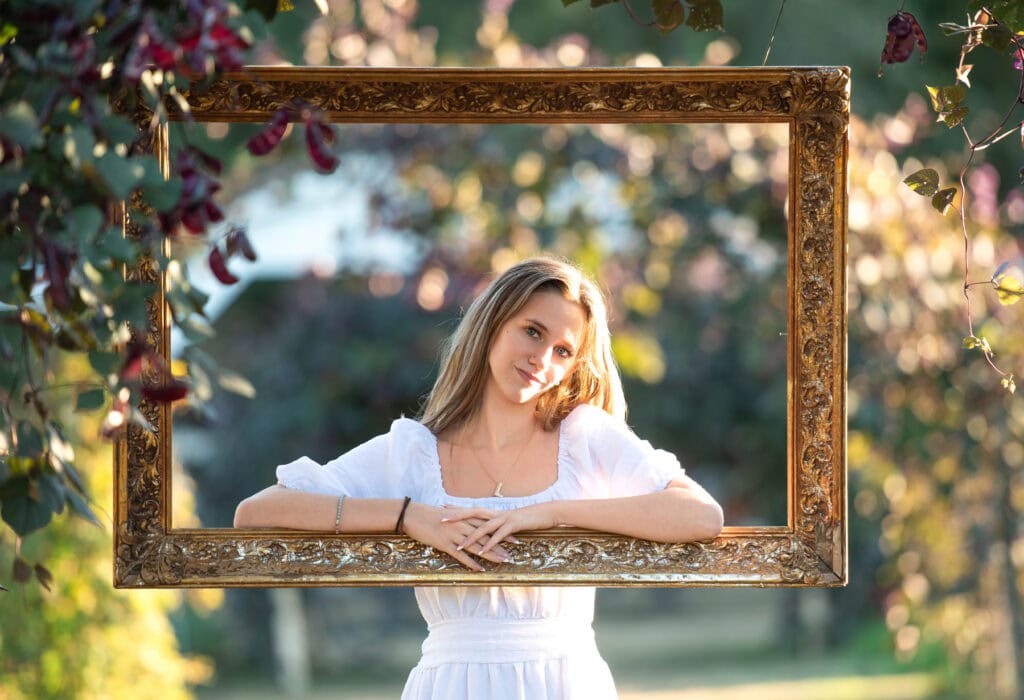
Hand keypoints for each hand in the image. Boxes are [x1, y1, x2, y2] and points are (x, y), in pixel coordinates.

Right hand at [401, 502, 514, 571]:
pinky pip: (461, 555)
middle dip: (501, 546)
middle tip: (512, 555)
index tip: (514, 539)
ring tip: (502, 562)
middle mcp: (462, 525)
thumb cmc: (430, 514)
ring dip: (490, 555)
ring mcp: (454, 534)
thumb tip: (472, 525)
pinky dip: (471, 562)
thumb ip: (463, 519)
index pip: (488, 526)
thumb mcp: (450, 515)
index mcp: (465, 517)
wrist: (413, 515)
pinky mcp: (445, 544)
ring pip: (476, 546)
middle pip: (486, 537)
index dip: (501, 533)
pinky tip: (480, 569)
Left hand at [441, 503, 557, 555]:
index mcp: (494, 512)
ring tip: (459, 545)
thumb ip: (498, 525)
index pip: (471, 509)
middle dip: (457, 516)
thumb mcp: (509, 521)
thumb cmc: (527, 518)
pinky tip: (482, 551)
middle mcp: (496, 513)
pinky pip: (499, 535)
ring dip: (471, 537)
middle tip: (441, 519)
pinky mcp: (514, 525)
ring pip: (484, 527)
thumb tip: (487, 530)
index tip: (442, 508)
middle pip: (472, 513)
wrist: (546, 513)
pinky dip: (490, 543)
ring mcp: (505, 518)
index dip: (457, 508)